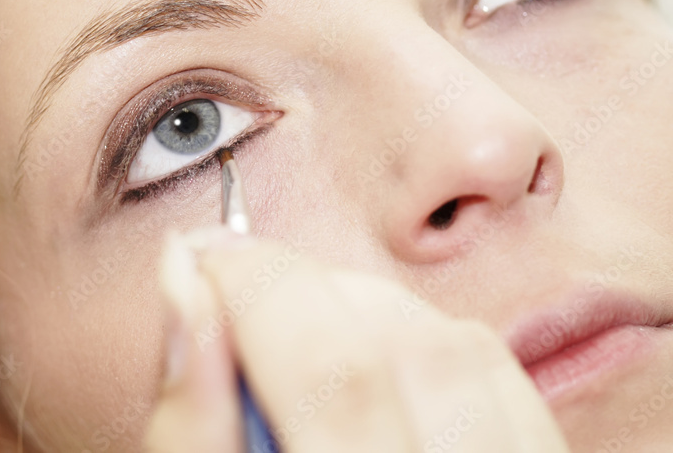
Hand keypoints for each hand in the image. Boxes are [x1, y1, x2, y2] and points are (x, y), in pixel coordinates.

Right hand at [145, 226, 569, 451]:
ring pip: (459, 353)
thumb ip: (189, 420)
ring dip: (362, 311)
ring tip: (294, 332)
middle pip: (401, 349)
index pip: (333, 371)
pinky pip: (498, 382)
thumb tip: (183, 285)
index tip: (201, 260)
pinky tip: (367, 365)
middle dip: (301, 288)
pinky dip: (423, 344)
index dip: (255, 286)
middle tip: (236, 293)